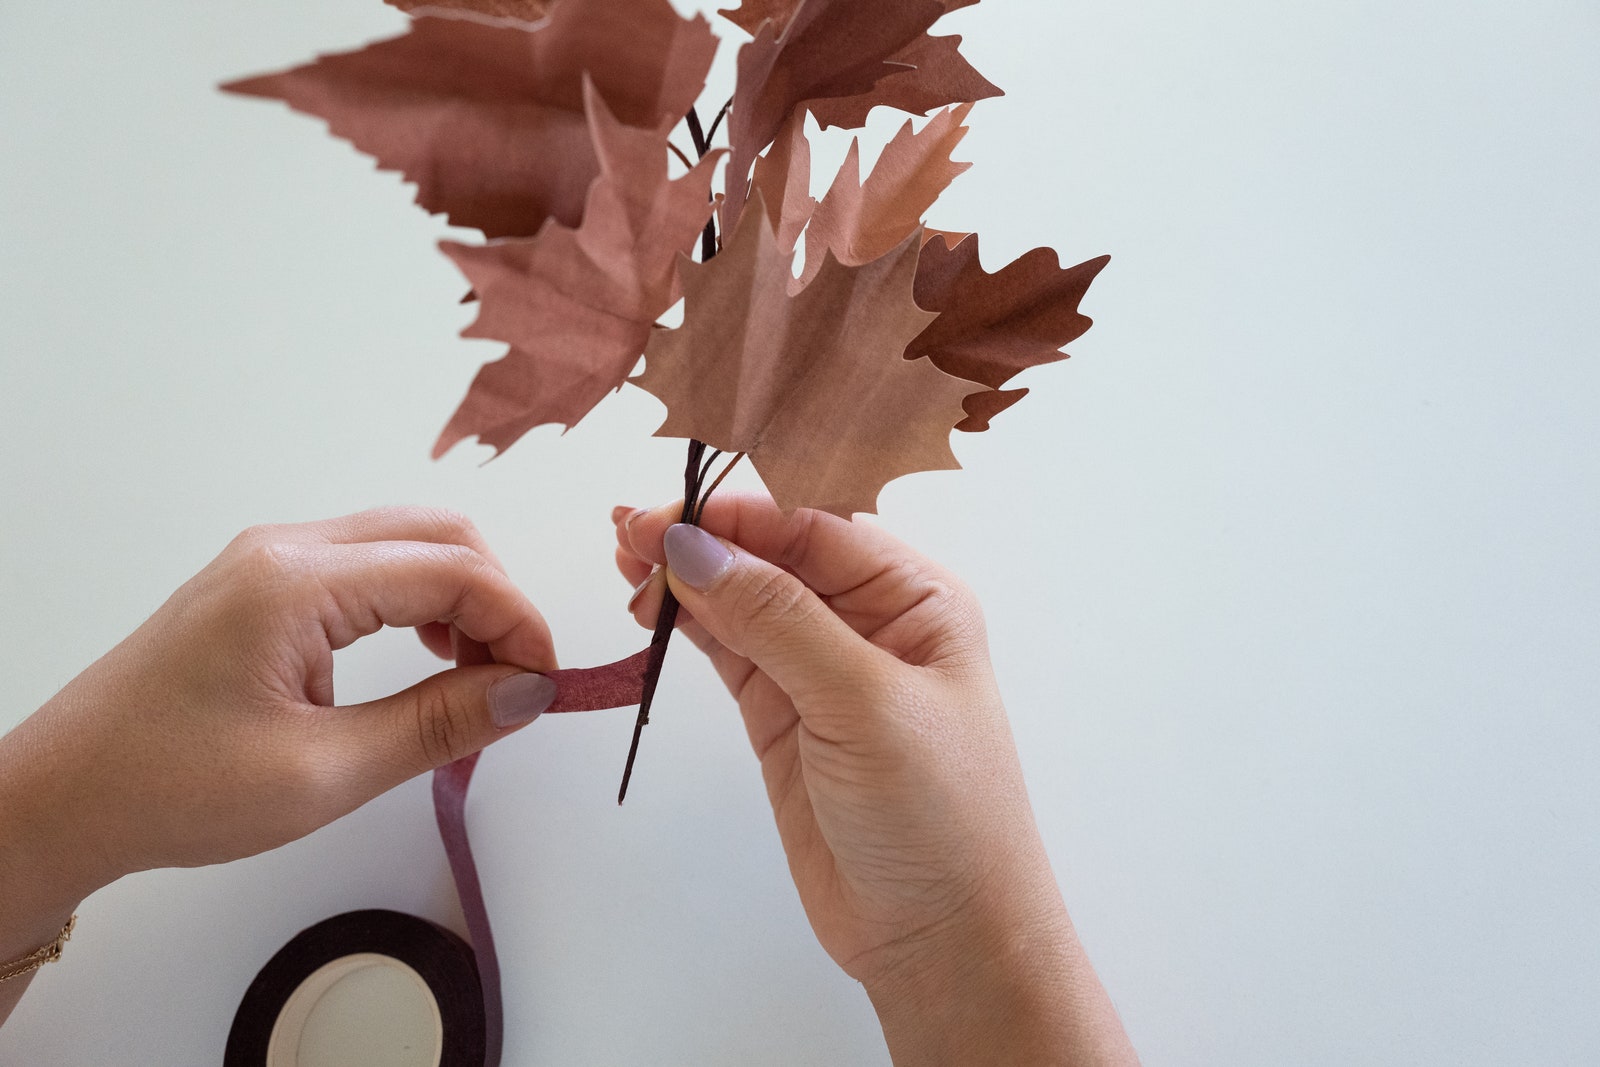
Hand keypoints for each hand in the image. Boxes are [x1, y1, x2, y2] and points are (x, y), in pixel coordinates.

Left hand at [0, 507, 557, 1018]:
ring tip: (477, 676)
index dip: (518, 623)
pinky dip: (418, 598)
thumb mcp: (322, 774)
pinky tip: (426, 655)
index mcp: (297, 583)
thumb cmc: (172, 789)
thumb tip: (528, 693)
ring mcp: (270, 558)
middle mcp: (286, 548)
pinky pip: (369, 564)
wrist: (61, 797)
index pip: (452, 570)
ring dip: (461, 596)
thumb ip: (437, 724)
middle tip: (518, 682)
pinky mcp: (262, 582)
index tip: (544, 689)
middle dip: (497, 600)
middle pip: (438, 534)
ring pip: (407, 541)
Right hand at [615, 494, 1136, 1064]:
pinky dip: (690, 626)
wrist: (943, 937)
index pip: (817, 524)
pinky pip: (731, 651)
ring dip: (686, 577)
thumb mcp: (864, 704)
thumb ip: (778, 621)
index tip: (666, 516)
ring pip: (743, 599)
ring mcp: (822, 669)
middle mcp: (871, 620)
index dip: (739, 514)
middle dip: (703, 538)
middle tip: (625, 534)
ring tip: (622, 561)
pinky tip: (651, 604)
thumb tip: (693, 548)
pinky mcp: (784, 715)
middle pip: (773, 553)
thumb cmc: (939, 814)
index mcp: (916, 597)